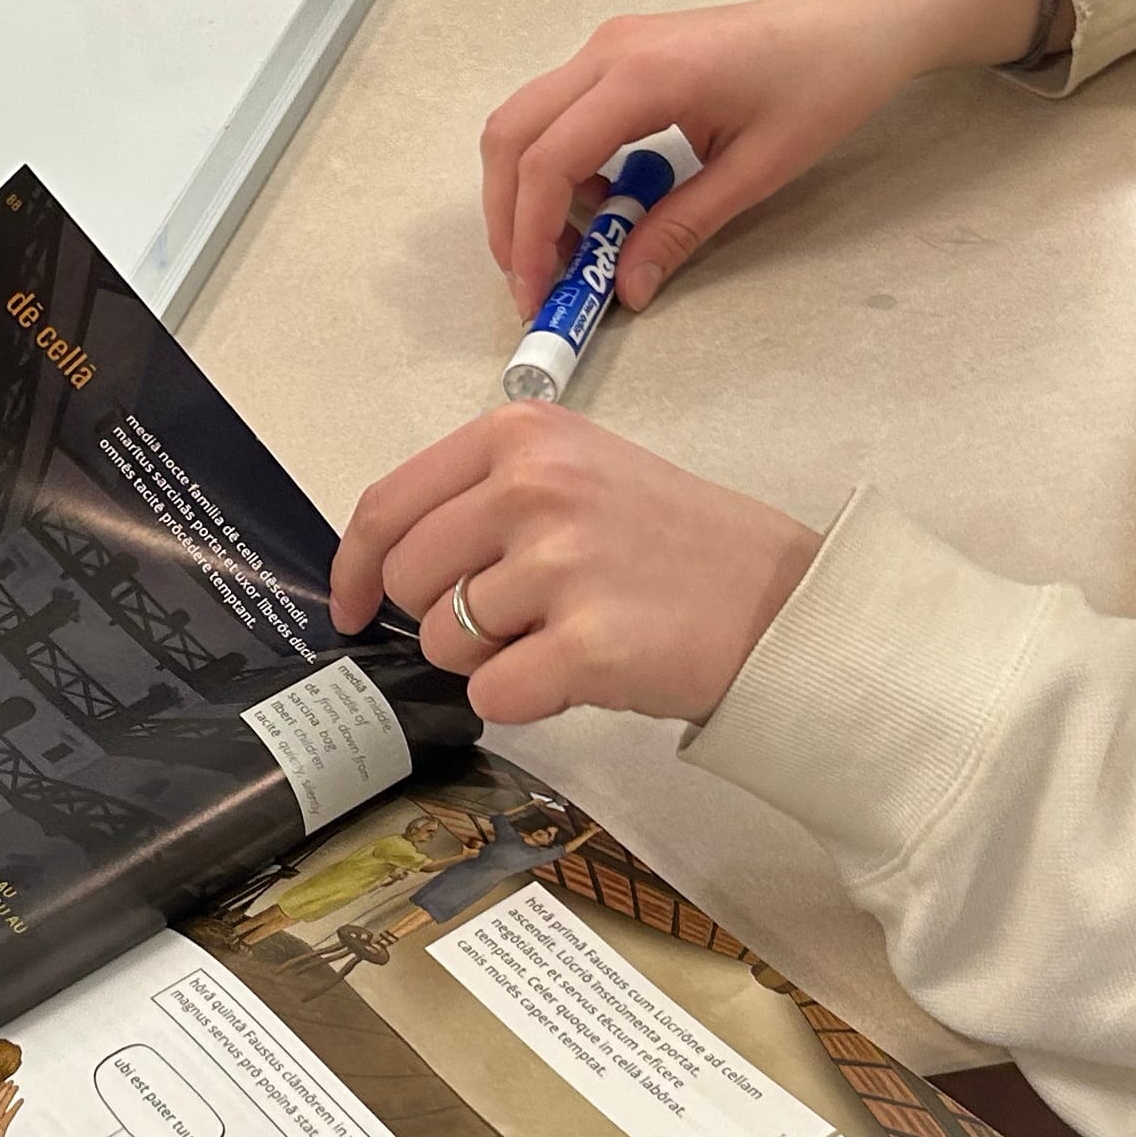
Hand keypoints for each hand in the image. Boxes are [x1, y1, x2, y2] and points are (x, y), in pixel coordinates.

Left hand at [334, 403, 817, 726]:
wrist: (781, 599)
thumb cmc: (677, 542)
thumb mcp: (581, 470)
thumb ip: (487, 496)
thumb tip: (389, 565)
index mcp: (522, 435)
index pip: (390, 505)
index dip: (356, 569)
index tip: (354, 607)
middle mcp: (533, 487)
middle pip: (410, 582)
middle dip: (444, 618)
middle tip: (518, 620)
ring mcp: (559, 564)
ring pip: (446, 644)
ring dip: (491, 660)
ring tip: (565, 636)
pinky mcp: (585, 644)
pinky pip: (494, 697)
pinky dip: (525, 701)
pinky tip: (580, 675)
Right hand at [480, 0, 1058, 317]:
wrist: (852, 25)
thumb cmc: (821, 84)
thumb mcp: (756, 171)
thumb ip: (681, 227)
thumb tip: (626, 286)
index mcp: (643, 75)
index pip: (547, 161)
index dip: (528, 235)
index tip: (538, 293)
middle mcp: (609, 50)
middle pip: (512, 135)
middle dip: (508, 215)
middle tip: (535, 278)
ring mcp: (610, 45)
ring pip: (525, 121)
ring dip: (528, 190)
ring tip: (570, 248)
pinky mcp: (620, 52)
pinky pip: (559, 110)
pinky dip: (556, 163)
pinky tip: (602, 202)